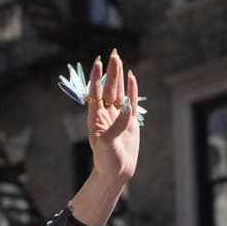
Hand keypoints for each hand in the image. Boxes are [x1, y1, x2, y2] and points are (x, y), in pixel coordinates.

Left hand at [86, 50, 139, 183]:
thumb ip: (116, 125)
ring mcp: (117, 117)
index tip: (98, 61)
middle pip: (108, 88)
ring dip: (119, 76)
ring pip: (118, 92)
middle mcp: (105, 114)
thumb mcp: (108, 143)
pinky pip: (130, 101)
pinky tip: (131, 77)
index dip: (97, 76)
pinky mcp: (129, 121)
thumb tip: (125, 108)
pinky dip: (131, 89)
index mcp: (96, 118)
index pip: (95, 92)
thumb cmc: (107, 160)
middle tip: (113, 53)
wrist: (116, 172)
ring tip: (119, 59)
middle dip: (110, 71)